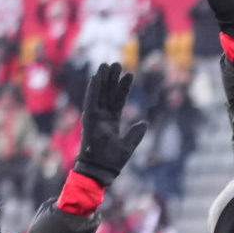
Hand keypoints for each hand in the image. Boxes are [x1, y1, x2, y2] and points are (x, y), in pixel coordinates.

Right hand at [73, 64, 144, 186]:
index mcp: (111, 122)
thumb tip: (144, 123)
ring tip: (107, 64)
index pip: (118, 100)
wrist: (101, 170)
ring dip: (103, 79)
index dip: (123, 87)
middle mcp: (102, 117)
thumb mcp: (129, 145)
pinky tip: (96, 77)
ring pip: (100, 93)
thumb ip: (136, 133)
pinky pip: (91, 100)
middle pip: (108, 93)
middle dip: (113, 78)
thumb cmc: (113, 161)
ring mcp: (94, 117)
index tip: (130, 74)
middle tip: (117, 63)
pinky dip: (93, 89)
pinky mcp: (89, 119)